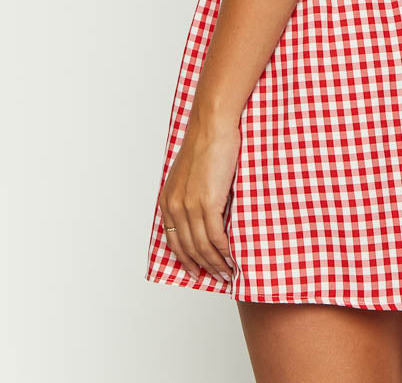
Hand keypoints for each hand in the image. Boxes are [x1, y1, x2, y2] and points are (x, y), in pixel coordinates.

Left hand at [158, 116, 239, 283]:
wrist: (212, 126)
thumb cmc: (206, 144)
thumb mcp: (189, 174)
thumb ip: (190, 195)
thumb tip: (205, 216)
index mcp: (167, 200)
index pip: (173, 241)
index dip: (186, 259)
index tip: (197, 270)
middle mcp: (174, 206)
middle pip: (188, 248)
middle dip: (203, 266)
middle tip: (217, 276)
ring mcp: (190, 205)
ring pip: (202, 246)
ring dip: (216, 263)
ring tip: (228, 272)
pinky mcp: (207, 202)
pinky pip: (215, 236)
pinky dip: (224, 250)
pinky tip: (232, 256)